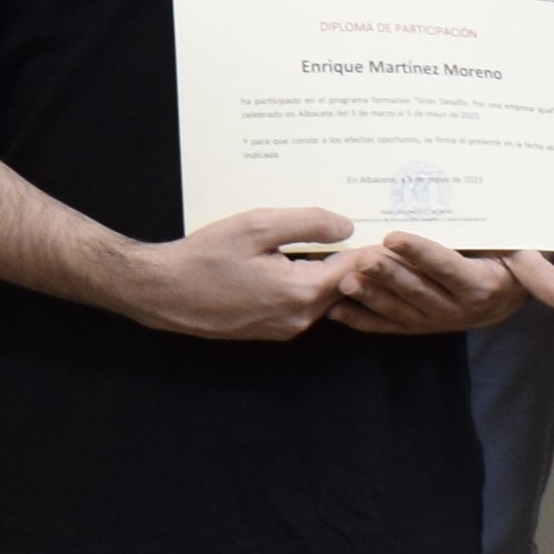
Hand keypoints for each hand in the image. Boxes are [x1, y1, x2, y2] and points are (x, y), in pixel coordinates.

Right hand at [107, 202, 375, 342]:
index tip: (391, 234)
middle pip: (343, 285)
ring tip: (334, 241)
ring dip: (330, 271)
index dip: (373, 248)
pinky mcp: (270, 330)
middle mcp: (299, 318)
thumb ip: (307, 223)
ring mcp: (284, 328)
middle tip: (368, 231)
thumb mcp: (256, 226)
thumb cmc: (205, 257)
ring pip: (323, 295)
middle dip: (356, 261)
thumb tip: (348, 226)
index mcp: (301, 292)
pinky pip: (302, 304)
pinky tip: (297, 259)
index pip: (356, 270)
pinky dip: (308, 283)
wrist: (162, 292)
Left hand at [330, 234, 553, 336]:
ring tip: (344, 278)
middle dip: (388, 273)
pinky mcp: (416, 325)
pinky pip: (386, 325)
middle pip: (419, 290)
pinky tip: (336, 309)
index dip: (423, 254)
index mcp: (484, 289)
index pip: (451, 270)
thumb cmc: (513, 252)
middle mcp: (458, 310)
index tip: (395, 236)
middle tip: (360, 255)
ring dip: (371, 296)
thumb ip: (543, 274)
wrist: (507, 282)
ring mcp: (435, 320)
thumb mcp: (530, 256)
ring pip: (399, 308)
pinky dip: (361, 319)